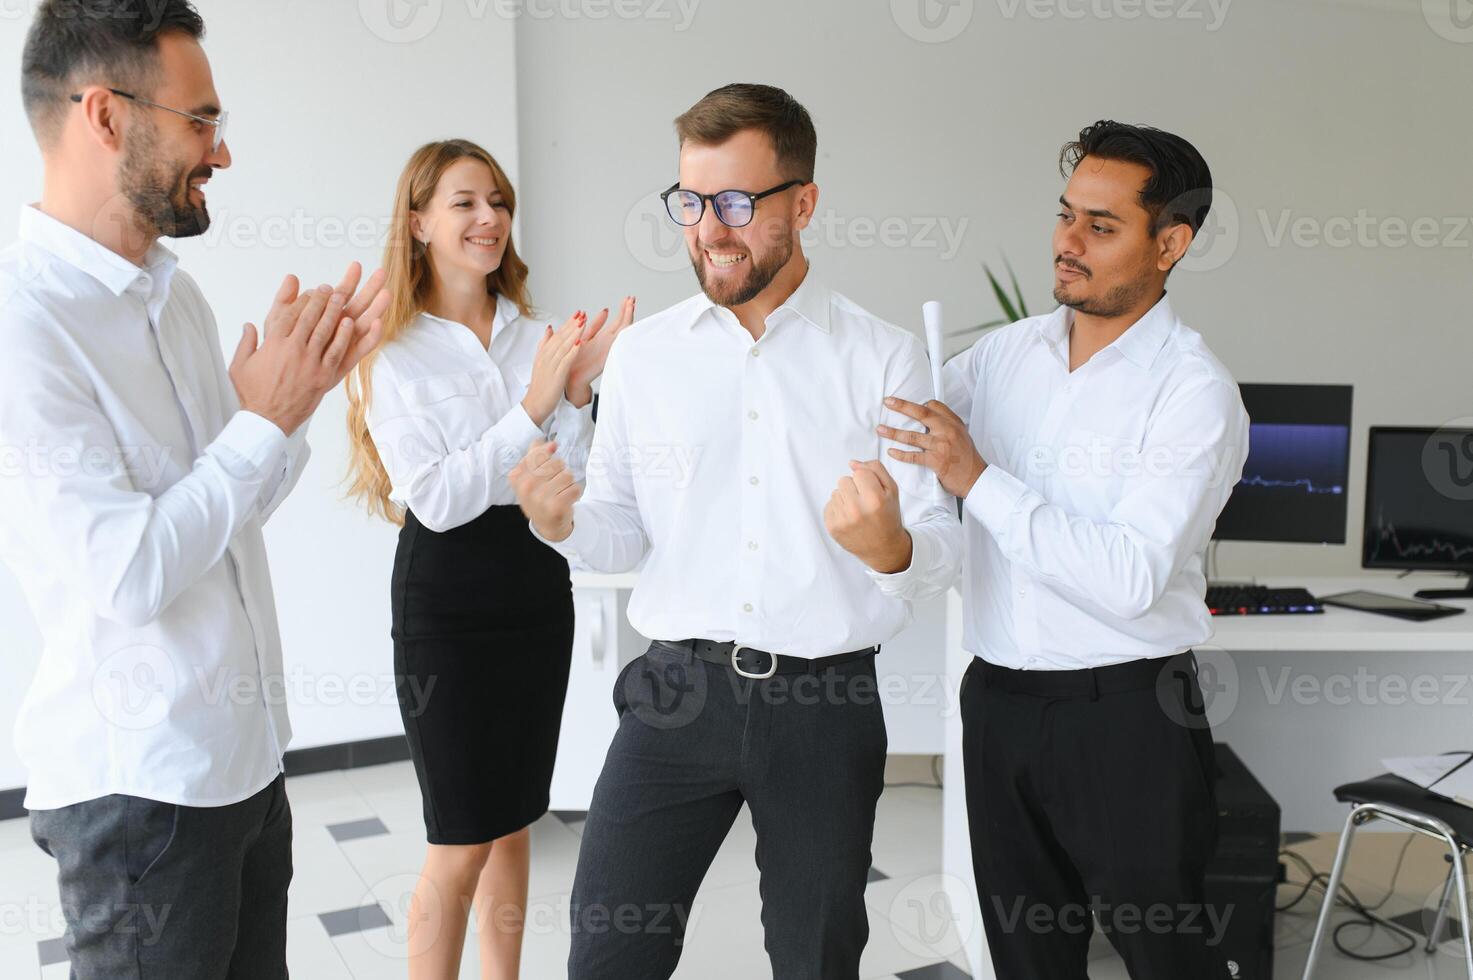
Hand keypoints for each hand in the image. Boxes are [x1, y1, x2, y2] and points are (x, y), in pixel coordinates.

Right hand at [228, 263, 386, 435]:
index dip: (302, 300)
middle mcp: (293, 349)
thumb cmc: (252, 394)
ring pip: (325, 330)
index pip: (290, 314)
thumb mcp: (240, 365)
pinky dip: (344, 336)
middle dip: (320, 300)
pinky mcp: (323, 377)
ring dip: (334, 312)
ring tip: (341, 297)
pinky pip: (338, 352)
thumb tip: (249, 325)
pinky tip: (350, 323)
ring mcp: (310, 363)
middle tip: (328, 288)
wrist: (266, 420)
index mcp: (273, 343)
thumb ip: (246, 342)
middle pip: (310, 317)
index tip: (310, 291)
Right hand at [509, 439, 581, 541]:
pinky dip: (575, 492)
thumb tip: (549, 443)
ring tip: (560, 492)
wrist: (547, 524)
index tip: (545, 472)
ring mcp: (540, 498)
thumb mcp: (530, 474)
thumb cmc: (539, 494)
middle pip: (556, 463)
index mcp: (516, 476)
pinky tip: (566, 500)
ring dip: (568, 483)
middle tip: (553, 485)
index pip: (539, 453)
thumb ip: (536, 454)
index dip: (548, 459)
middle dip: (559, 472)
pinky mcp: (556, 507)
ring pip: (567, 475)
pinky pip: (575, 488)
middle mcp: (526, 487)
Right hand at [521, 313, 585, 426]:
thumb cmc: (541, 386)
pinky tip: (580, 343)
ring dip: (574, 333)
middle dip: (572, 324)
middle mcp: (546, 357)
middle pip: (560, 337)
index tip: (577, 313)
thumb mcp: (541, 362)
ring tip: (583, 323)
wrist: (534, 404)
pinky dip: (572, 351)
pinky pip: (565, 361)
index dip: (567, 324)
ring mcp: (551, 365)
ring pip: (563, 346)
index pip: (557, 335)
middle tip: (582, 313)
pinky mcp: (556, 375)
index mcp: (543, 353)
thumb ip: (545, 345)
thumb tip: (549, 329)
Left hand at [565, 296, 636, 407]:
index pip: (616, 321)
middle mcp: (608, 342)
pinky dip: (623, 331)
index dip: (622, 310)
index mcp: (602, 338)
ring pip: (622, 329)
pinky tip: (628, 322)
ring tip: (632, 304)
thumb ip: (592, 326)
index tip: (627, 299)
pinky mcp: (607, 353)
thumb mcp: (583, 337)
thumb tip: (590, 314)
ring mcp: (609, 348)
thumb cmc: (575, 361)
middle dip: (628, 310)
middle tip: (633, 298)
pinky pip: (617, 341)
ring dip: (627, 316)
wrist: (571, 378)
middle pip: (622, 323)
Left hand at [823, 459, 912, 573]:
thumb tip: (852, 463)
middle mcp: (857, 510)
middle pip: (844, 480)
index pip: (859, 473)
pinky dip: (838, 509)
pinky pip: (829, 505)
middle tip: (865, 502)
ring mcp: (842, 520)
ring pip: (835, 492)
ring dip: (845, 498)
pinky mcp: (832, 527)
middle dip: (854, 488)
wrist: (883, 548)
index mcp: (874, 499)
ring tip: (858, 511)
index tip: (873, 493)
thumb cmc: (888, 516)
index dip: (867, 481)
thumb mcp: (892, 490)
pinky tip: (850, 519)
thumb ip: (875, 469)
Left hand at [878, 396, 986, 497]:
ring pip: (913, 436)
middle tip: (888, 402)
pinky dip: (901, 454)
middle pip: (921, 413)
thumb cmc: (967, 458)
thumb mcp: (961, 435)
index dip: (918, 403)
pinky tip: (891, 452)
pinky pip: (914, 456)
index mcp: (953, 423)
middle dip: (902, 406)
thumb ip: (946, 426)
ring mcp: (941, 445)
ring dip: (893, 433)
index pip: (934, 406)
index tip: (902, 402)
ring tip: (880, 430)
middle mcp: (948, 431)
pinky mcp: (936, 461)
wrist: (975, 478)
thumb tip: (928, 420)